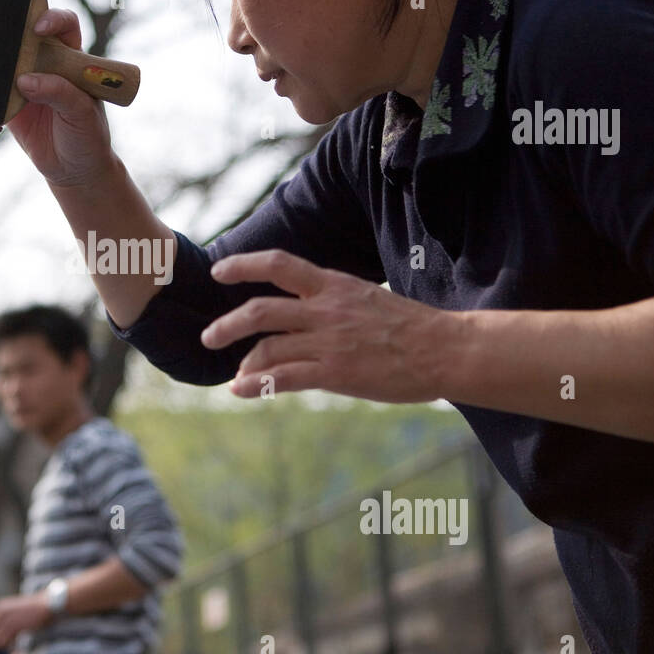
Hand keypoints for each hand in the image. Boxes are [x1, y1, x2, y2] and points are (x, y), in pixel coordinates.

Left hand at [0, 593, 51, 650]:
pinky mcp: (15, 625)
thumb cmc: (32, 609)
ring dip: (4, 645)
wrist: (47, 604)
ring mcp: (6, 618)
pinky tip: (17, 642)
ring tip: (13, 643)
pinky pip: (5, 642)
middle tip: (8, 643)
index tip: (4, 640)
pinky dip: (10, 646)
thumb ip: (2, 621)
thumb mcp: (13, 610)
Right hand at [6, 8, 115, 188]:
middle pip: (27, 36)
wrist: (74, 170)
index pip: (64, 26)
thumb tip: (24, 80)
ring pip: (6, 62)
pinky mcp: (7, 104)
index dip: (52, 19)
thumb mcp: (81, 113)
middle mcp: (47, 64)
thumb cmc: (88, 135)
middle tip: (2, 39)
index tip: (39, 28)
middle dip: (13, 31)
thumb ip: (59, 92)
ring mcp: (25, 82)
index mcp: (71, 58)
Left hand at [200, 249, 459, 402]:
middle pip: (261, 310)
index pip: (278, 264)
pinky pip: (284, 377)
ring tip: (233, 373)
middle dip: (227, 324)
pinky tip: (241, 390)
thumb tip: (306, 306)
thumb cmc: (411, 326)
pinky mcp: (336, 372)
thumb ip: (332, 300)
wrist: (445, 349)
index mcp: (333, 284)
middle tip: (208, 336)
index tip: (218, 272)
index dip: (243, 266)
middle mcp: (325, 309)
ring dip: (242, 360)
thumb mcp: (366, 297)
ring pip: (267, 347)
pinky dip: (257, 384)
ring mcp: (329, 342)